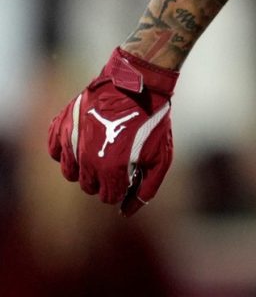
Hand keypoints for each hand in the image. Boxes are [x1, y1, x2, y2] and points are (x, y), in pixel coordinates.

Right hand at [47, 48, 177, 214]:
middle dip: (104, 179)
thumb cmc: (152, 122)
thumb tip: (126, 212)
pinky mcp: (61, 127)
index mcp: (112, 169)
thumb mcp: (161, 157)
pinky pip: (53, 151)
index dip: (121, 187)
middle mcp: (87, 160)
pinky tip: (81, 141)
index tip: (129, 173)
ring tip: (101, 150)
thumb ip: (146, 189)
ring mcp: (71, 143)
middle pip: (89, 187)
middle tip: (117, 159)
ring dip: (84, 167)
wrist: (138, 84)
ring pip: (70, 173)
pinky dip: (65, 151)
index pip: (108, 197)